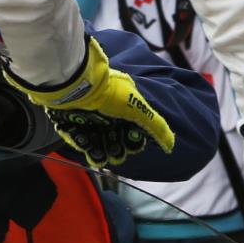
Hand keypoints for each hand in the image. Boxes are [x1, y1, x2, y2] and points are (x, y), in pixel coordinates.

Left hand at [8, 36, 180, 167]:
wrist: (75, 86)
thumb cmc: (109, 94)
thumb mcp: (138, 109)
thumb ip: (156, 127)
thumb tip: (170, 146)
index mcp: (125, 108)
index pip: (133, 132)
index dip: (133, 142)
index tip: (131, 142)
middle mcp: (108, 114)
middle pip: (116, 140)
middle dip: (117, 149)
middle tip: (114, 150)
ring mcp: (90, 119)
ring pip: (98, 143)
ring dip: (101, 153)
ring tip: (99, 157)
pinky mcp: (72, 123)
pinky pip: (80, 140)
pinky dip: (85, 147)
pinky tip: (88, 150)